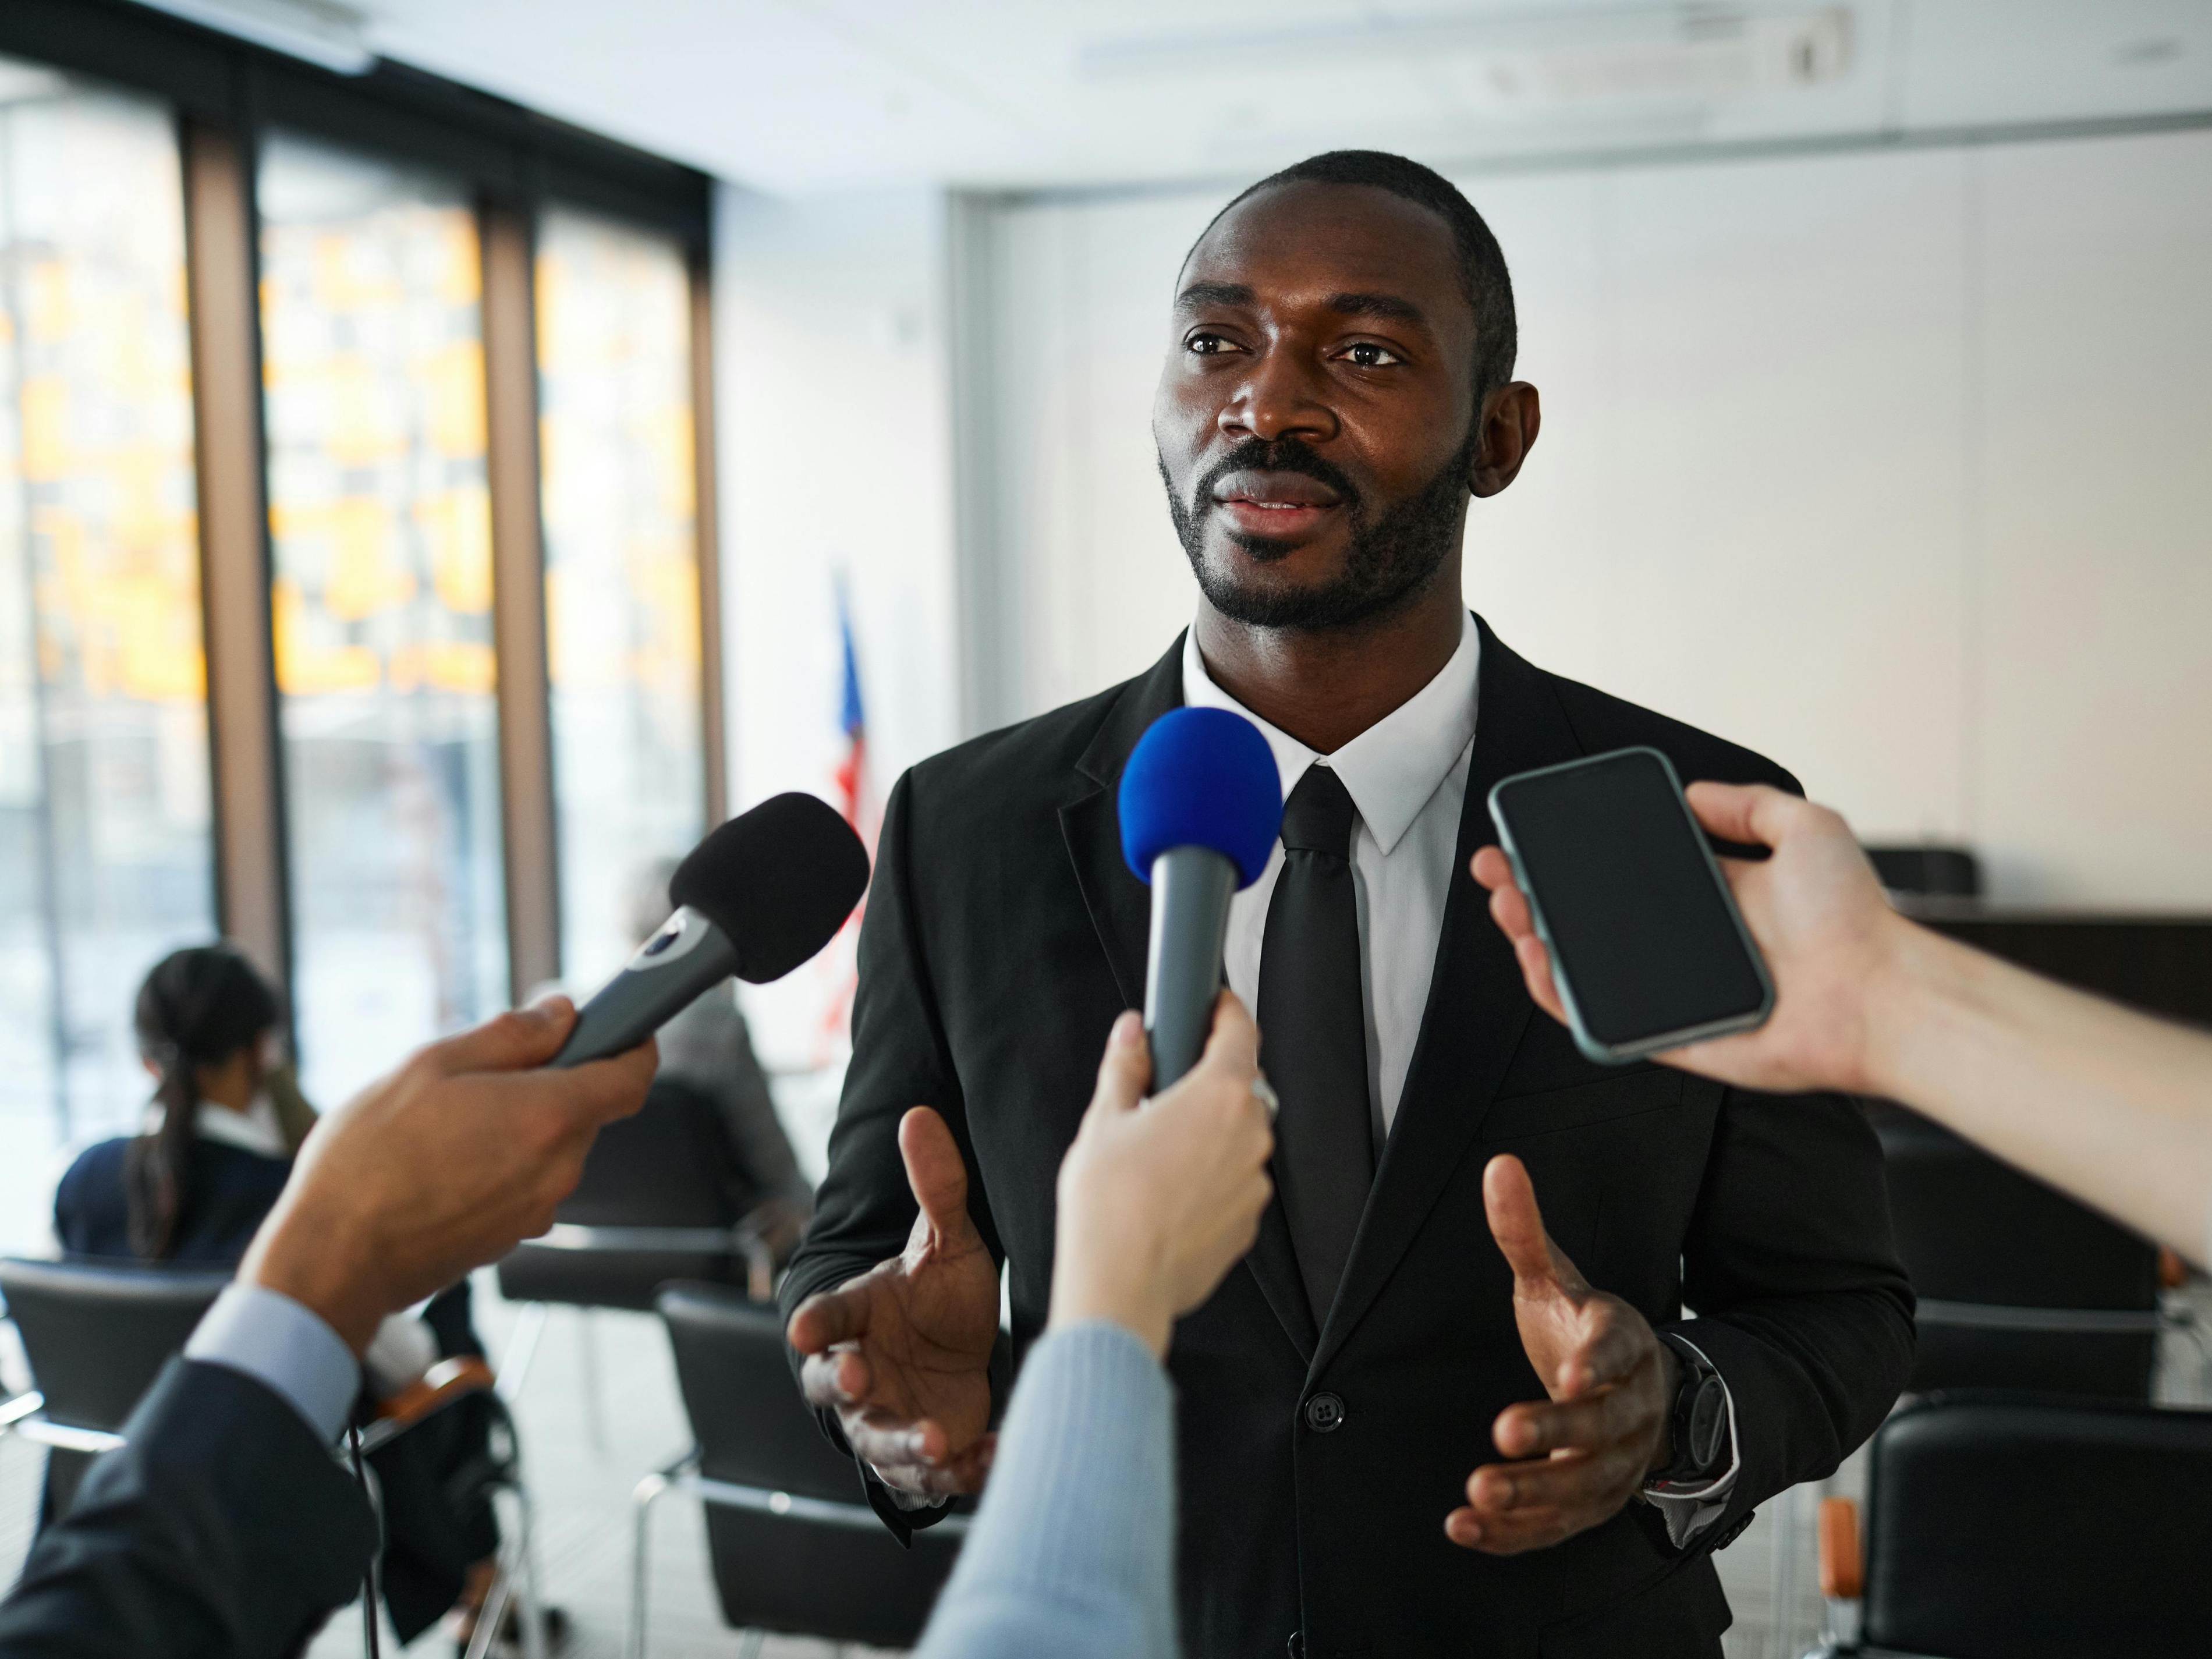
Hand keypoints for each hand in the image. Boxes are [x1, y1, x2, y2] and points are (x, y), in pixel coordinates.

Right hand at [239, 997, 655, 1354]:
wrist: (331, 1260)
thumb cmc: (369, 1161)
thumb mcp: (431, 1066)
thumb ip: (509, 1035)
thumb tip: (559, 1015)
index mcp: (550, 1116)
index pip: (631, 1077)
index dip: (632, 1047)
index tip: (621, 1030)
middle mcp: (556, 1169)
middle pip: (583, 1110)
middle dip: (547, 1085)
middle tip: (484, 1076)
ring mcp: (535, 1210)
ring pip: (548, 1149)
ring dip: (515, 1128)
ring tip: (446, 1125)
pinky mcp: (508, 1238)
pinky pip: (521, 1185)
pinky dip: (497, 1166)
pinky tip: (440, 1164)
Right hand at [787, 1108, 1001, 1497]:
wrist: (967, 1354)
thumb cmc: (943, 1296)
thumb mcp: (948, 1241)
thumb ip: (937, 1186)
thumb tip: (919, 1113)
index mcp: (859, 1316)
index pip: (826, 1316)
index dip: (816, 1320)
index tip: (804, 1323)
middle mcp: (862, 1370)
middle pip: (831, 1384)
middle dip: (839, 1381)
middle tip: (855, 1374)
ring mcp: (889, 1417)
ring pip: (879, 1439)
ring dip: (902, 1443)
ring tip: (935, 1440)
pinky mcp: (926, 1454)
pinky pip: (933, 1474)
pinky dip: (959, 1471)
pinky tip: (990, 1455)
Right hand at [1050, 997, 1273, 1357]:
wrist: (1120, 1285)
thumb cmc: (1109, 1205)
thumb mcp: (1104, 1121)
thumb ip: (1125, 1067)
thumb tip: (1132, 1034)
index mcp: (1219, 1095)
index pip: (1240, 1030)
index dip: (1226, 1010)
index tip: (1213, 1003)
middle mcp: (1250, 1134)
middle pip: (1239, 1086)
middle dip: (1205, 1083)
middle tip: (1162, 1092)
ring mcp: (1254, 1181)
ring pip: (1236, 1137)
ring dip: (1207, 1135)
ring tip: (1156, 1155)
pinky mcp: (1249, 1220)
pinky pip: (1234, 1182)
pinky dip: (1210, 1178)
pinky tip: (1168, 1193)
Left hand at [1447, 1155, 1675, 1553]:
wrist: (1640, 1397)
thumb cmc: (1582, 1330)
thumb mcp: (1555, 1278)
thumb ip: (1523, 1230)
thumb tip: (1499, 1163)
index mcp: (1624, 1343)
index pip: (1617, 1351)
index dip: (1598, 1362)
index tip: (1572, 1373)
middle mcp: (1628, 1407)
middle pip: (1600, 1425)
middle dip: (1555, 1431)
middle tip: (1503, 1431)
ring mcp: (1615, 1463)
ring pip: (1581, 1486)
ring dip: (1532, 1492)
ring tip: (1480, 1491)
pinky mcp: (1589, 1504)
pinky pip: (1556, 1527)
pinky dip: (1513, 1534)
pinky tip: (1463, 1527)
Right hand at [1472, 781, 1909, 1095]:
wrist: (1877, 995)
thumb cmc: (1853, 920)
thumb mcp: (1807, 827)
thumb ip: (1748, 803)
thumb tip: (1690, 792)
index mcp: (1708, 899)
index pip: (1620, 875)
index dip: (1571, 856)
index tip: (1534, 834)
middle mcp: (1682, 945)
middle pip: (1585, 919)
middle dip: (1530, 892)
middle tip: (1497, 869)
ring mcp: (1670, 993)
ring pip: (1579, 968)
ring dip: (1532, 938)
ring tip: (1507, 907)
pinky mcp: (1667, 1037)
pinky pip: (1598, 1021)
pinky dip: (1557, 995)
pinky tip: (1538, 958)